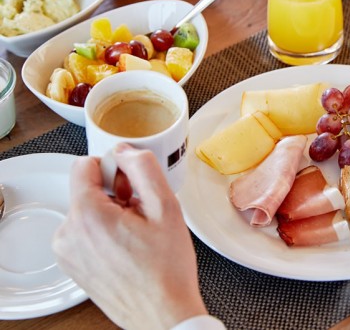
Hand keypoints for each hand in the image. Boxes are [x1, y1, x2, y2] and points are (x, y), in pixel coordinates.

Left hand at [52, 145, 206, 329]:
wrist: (162, 315)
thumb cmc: (166, 269)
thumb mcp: (166, 207)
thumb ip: (144, 168)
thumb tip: (126, 151)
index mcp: (86, 216)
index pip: (84, 165)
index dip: (113, 168)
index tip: (132, 186)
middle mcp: (68, 233)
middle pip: (87, 188)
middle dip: (116, 193)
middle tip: (142, 214)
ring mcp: (68, 251)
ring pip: (88, 208)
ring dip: (112, 212)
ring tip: (137, 234)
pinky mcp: (72, 264)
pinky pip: (85, 229)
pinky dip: (105, 230)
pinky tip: (128, 246)